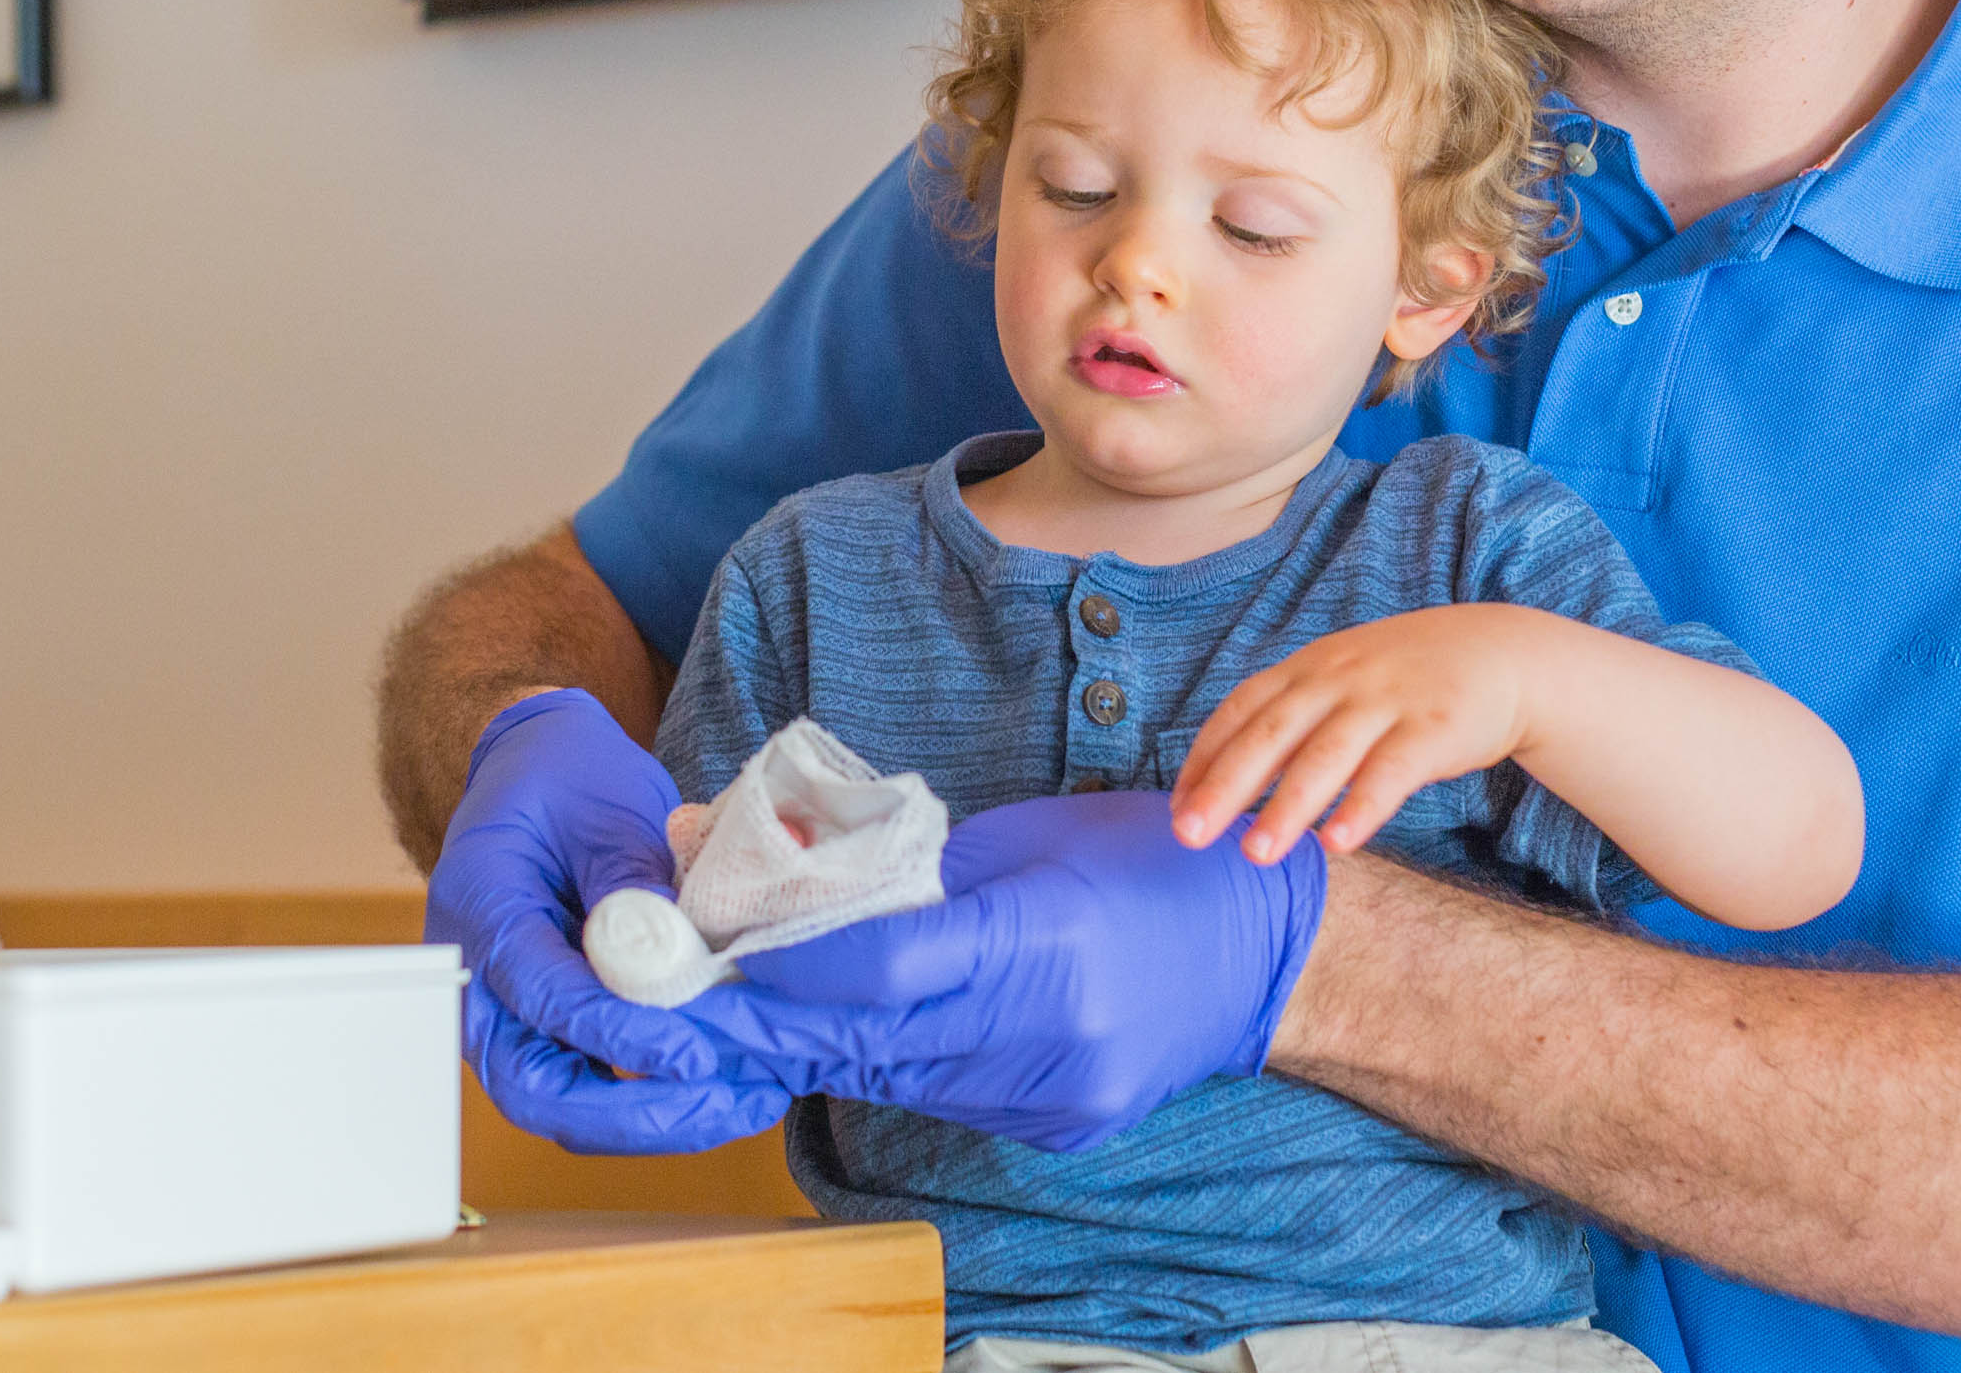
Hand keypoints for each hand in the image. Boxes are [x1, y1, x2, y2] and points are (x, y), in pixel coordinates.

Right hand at [426, 689, 790, 1153]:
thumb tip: (685, 964)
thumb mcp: (609, 808)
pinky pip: (592, 1086)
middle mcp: (479, 983)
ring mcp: (510, 1016)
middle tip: (727, 1099)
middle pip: (537, 1088)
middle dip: (634, 1113)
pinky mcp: (550, 1030)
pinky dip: (655, 1100)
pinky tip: (728, 1089)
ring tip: (749, 1099)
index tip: (693, 1054)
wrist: (538, 772)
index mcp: (481, 908)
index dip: (616, 1033)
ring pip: (567, 1106)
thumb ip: (634, 885)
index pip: (539, 995)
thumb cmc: (567, 777)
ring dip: (656, 1119)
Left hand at [675, 790, 1323, 1151]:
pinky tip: (867, 1032)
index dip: (791, 964)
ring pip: (901, 1077)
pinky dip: (900, 1063)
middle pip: (873, 1037)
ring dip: (828, 1044)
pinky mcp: (1061, 1123)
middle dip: (778, 1019)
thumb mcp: (1030, 836)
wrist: (1265, 952)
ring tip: (756, 1014)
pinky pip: (949, 1097)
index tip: (725, 949)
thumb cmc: (1149, 864)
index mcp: (1042, 936)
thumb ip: (918, 871)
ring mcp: (1057, 1091)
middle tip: (695, 1004)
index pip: (881, 967)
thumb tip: (797, 871)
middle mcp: (1049, 1029)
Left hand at [1170, 607, 1538, 862]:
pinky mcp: (1434, 728)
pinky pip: (1392, 772)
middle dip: (1226, 786)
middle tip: (1189, 836)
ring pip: (1326, 756)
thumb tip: (1226, 782)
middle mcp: (1338, 679)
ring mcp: (1386, 701)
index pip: (1241, 710)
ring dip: (1288, 806)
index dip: (1206, 759)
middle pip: (1271, 733)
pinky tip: (1339, 843)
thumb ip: (1290, 721)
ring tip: (1257, 855)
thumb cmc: (1403, 680)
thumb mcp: (1340, 681)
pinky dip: (1363, 807)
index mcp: (1307, 668)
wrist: (1500, 653)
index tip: (1176, 809)